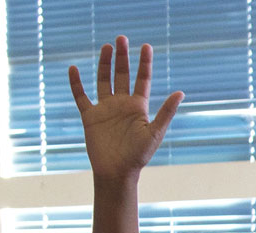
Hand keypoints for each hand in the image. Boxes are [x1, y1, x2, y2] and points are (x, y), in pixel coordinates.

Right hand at [68, 37, 181, 181]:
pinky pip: (81, 96)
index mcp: (138, 107)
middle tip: (122, 38)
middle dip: (123, 57)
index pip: (142, 79)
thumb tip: (181, 93)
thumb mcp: (154, 132)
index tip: (145, 46)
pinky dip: (76, 83)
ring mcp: (105, 109)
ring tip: (107, 47)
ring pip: (104, 80)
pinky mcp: (90, 116)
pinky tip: (74, 68)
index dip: (144, 63)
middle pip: (122, 75)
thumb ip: (166, 111)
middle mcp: (122, 105)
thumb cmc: (139, 155)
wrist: (117, 171)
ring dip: (105, 64)